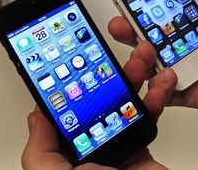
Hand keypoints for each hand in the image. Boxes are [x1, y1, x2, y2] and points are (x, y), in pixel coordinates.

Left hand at [21, 42, 176, 168]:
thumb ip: (39, 144)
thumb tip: (37, 112)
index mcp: (67, 145)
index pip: (69, 105)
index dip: (73, 80)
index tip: (77, 56)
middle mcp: (93, 139)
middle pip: (101, 96)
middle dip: (109, 70)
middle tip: (114, 51)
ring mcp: (119, 141)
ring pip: (128, 99)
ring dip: (136, 75)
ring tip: (141, 56)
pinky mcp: (143, 145)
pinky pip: (151, 115)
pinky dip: (158, 96)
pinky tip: (160, 81)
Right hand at [109, 0, 197, 118]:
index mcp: (191, 20)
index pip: (156, 10)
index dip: (138, 3)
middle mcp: (182, 44)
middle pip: (143, 37)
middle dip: (126, 29)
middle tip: (122, 24)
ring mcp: (182, 68)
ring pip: (147, 65)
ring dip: (137, 57)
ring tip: (145, 50)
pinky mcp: (186, 92)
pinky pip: (161, 94)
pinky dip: (155, 89)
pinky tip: (165, 77)